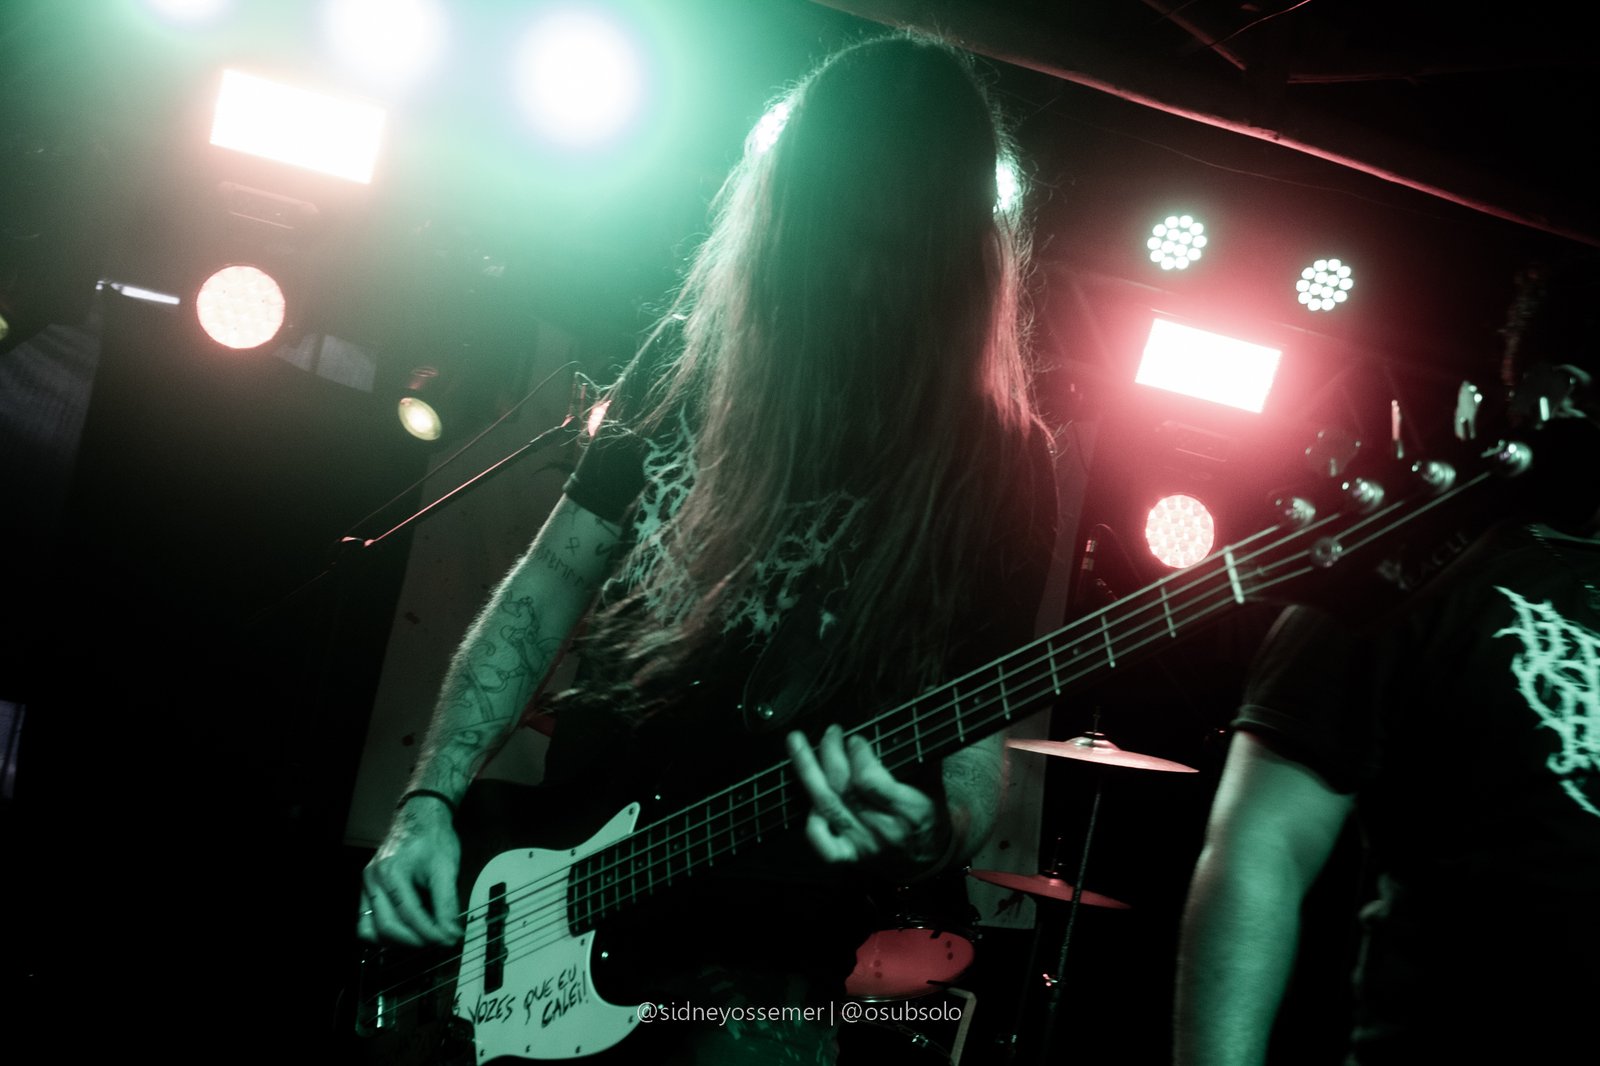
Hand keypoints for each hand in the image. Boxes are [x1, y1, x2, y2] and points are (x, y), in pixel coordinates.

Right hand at [356, 798, 463, 946]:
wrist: (420, 816)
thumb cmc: (433, 838)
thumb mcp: (446, 867)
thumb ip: (447, 903)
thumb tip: (451, 933)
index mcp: (392, 872)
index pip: (409, 914)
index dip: (430, 933)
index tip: (449, 941)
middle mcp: (373, 879)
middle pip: (387, 926)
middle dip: (415, 940)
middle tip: (438, 942)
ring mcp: (367, 884)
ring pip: (370, 929)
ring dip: (395, 940)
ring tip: (421, 938)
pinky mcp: (367, 888)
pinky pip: (366, 920)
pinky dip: (383, 932)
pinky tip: (404, 930)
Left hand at [786, 724, 947, 870]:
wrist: (929, 855)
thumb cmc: (930, 811)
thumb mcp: (934, 780)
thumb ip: (922, 745)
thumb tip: (925, 694)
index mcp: (908, 810)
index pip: (869, 781)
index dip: (857, 756)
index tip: (856, 738)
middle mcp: (881, 829)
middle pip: (843, 788)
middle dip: (830, 752)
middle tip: (831, 731)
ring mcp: (862, 844)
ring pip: (825, 805)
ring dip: (807, 770)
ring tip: (796, 742)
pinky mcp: (849, 856)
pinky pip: (821, 841)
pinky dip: (811, 818)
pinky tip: (808, 795)